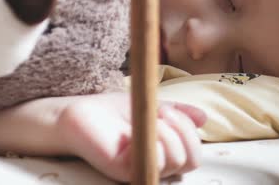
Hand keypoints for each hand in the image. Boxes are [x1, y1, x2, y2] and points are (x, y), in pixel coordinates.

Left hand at [57, 92, 206, 181]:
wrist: (75, 112)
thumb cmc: (108, 112)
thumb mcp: (150, 106)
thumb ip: (176, 113)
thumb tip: (203, 117)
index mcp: (160, 156)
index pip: (193, 156)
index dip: (190, 132)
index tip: (169, 110)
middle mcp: (153, 168)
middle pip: (192, 161)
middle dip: (186, 131)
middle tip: (163, 112)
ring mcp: (140, 171)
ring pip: (178, 160)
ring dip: (171, 130)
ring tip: (151, 116)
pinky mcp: (126, 172)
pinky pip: (159, 161)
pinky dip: (159, 138)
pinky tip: (145, 125)